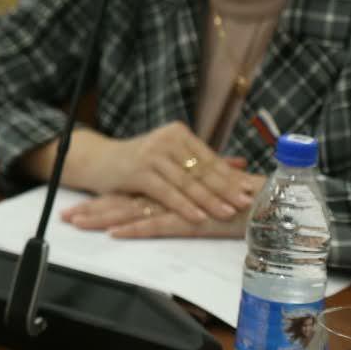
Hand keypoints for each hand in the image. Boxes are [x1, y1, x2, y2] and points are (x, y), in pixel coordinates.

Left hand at [64, 187, 258, 239]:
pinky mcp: (191, 220)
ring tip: (77, 222)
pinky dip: (135, 229)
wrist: (271, 201)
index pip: (128, 195)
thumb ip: (188, 201)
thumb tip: (171, 207)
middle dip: (91, 209)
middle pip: (122, 202)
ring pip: (132, 212)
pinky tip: (115, 233)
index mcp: (169, 190)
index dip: (102, 200)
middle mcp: (168, 196)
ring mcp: (178, 207)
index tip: (77, 206)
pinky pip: (158, 225)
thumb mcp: (205, 202)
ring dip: (103, 218)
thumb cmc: (242, 202)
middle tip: (65, 216)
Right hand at [72, 123, 259, 224]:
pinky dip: (184, 205)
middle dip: (226, 189)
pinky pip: (166, 191)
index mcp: (177, 134)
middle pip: (202, 169)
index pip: (210, 159)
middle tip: (247, 203)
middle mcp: (165, 139)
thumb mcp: (171, 157)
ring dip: (209, 199)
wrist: (99, 161)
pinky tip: (198, 216)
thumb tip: (240, 165)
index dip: (231, 176)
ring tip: (228, 212)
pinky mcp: (137, 171)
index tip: (251, 190)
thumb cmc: (139, 162)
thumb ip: (203, 161)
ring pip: (187, 181)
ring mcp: (151, 154)